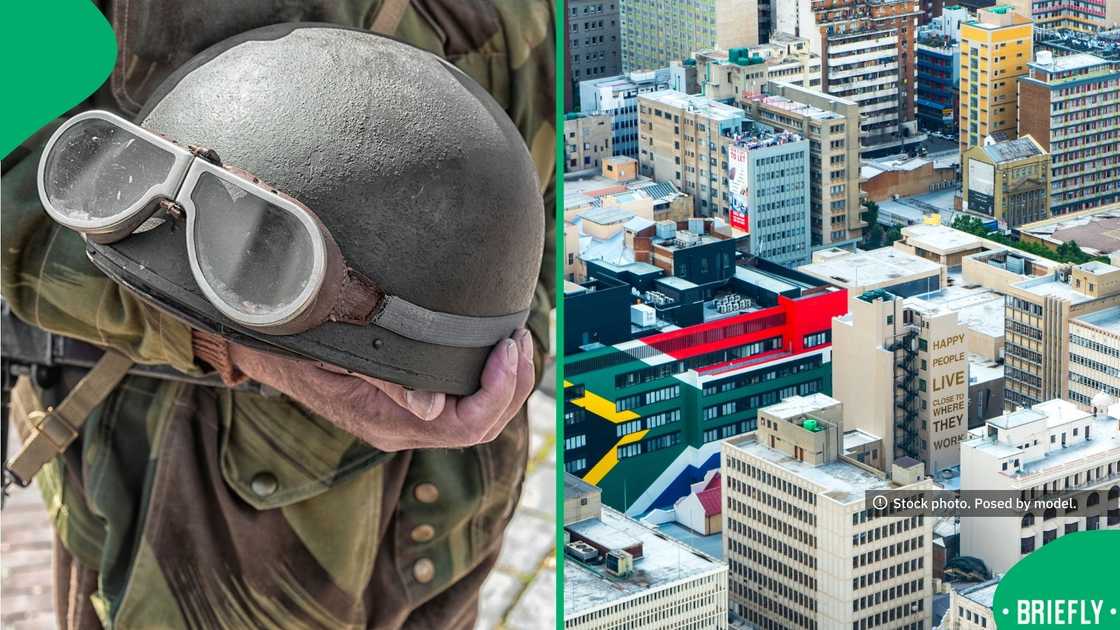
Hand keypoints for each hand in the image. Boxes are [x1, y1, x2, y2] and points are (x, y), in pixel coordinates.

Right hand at [226, 329, 534, 450]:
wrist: (264, 348)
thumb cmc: (298, 345)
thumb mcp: (337, 356)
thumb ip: (384, 382)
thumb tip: (433, 408)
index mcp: (388, 424)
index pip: (466, 426)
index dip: (497, 391)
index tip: (507, 349)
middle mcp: (403, 429)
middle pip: (482, 426)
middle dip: (512, 385)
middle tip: (520, 339)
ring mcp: (407, 418)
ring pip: (477, 417)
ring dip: (506, 383)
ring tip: (518, 340)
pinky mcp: (407, 402)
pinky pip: (460, 402)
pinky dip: (486, 379)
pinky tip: (494, 349)